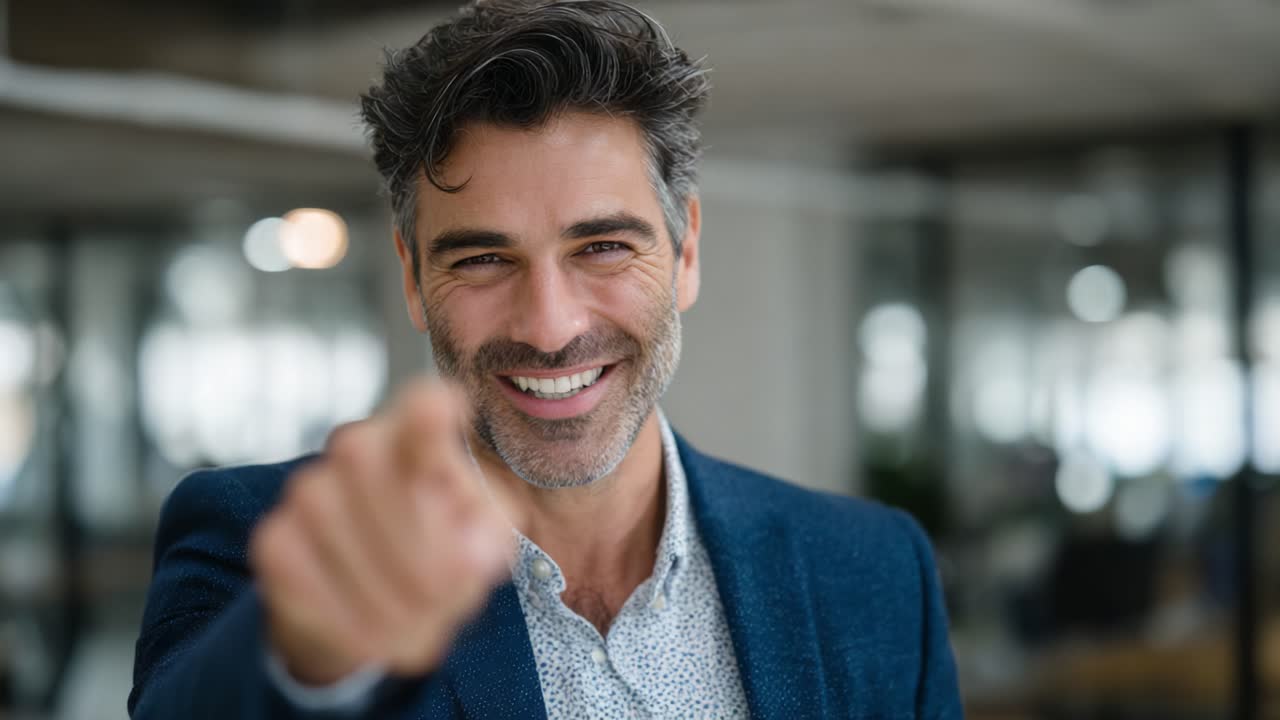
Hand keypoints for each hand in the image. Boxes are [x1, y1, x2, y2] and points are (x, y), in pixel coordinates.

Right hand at [249, 379, 513, 685]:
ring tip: (418, 624)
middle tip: (450, 593)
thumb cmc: (439, 556)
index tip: (446, 409)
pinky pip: (305, 579)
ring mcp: (308, 489)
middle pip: (376, 471)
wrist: (363, 606)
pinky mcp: (273, 538)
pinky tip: (373, 634)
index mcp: (421, 439)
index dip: (427, 411)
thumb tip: (470, 559)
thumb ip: (487, 539)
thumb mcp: (482, 543)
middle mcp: (358, 447)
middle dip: (421, 548)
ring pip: (342, 533)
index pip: (421, 409)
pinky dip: (348, 619)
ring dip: (390, 595)